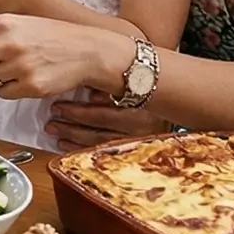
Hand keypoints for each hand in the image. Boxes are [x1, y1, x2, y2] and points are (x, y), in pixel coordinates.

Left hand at [0, 15, 121, 99]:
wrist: (86, 49)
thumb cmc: (52, 36)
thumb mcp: (20, 24)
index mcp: (4, 24)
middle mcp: (9, 43)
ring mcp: (19, 65)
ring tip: (14, 68)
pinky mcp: (30, 85)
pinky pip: (4, 93)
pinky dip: (10, 89)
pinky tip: (28, 78)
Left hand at [45, 95, 176, 146]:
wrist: (180, 102)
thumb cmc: (149, 86)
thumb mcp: (134, 80)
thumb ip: (110, 84)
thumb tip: (86, 89)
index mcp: (143, 105)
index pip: (105, 111)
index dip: (79, 111)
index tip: (58, 106)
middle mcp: (143, 125)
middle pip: (101, 127)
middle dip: (72, 122)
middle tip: (53, 116)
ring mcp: (139, 141)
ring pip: (100, 142)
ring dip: (73, 136)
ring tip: (53, 129)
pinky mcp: (135, 151)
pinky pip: (103, 153)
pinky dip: (80, 149)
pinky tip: (65, 144)